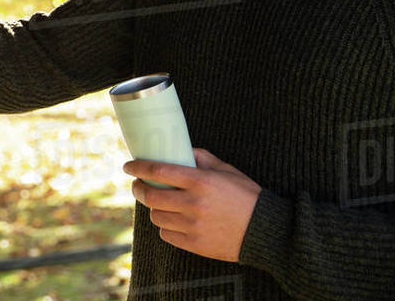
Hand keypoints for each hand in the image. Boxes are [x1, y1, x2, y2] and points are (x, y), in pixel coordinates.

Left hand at [123, 148, 261, 261]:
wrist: (266, 231)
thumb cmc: (246, 196)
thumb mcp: (226, 170)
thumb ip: (201, 157)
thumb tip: (179, 150)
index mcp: (200, 182)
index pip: (158, 171)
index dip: (138, 168)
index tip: (128, 166)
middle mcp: (194, 204)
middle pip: (150, 196)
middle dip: (138, 189)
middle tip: (138, 185)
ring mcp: (193, 226)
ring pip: (156, 216)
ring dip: (154, 208)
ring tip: (161, 203)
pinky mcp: (195, 245)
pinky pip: (166, 235)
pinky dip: (166, 227)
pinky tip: (173, 220)